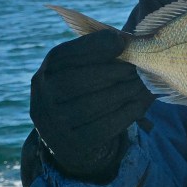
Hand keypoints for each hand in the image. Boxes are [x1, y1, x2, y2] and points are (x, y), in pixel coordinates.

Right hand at [30, 30, 153, 179]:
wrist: (73, 139)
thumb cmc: (85, 94)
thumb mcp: (83, 72)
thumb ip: (98, 56)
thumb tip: (127, 40)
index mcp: (45, 74)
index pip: (64, 55)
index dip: (93, 47)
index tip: (121, 41)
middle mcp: (43, 99)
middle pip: (77, 81)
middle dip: (113, 71)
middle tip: (138, 67)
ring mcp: (54, 125)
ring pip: (92, 105)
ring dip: (124, 91)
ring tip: (144, 83)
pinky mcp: (72, 145)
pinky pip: (103, 127)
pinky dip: (126, 112)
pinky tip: (141, 102)